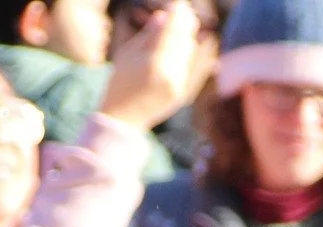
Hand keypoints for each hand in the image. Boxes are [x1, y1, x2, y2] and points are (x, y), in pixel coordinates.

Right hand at [98, 0, 203, 129]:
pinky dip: (199, 54)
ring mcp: (178, 85)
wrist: (124, 119)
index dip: (178, 14)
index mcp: (153, 61)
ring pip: (190, 53)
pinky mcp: (184, 94)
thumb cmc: (120, 82)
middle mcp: (170, 74)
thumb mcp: (127, 54)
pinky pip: (196, 68)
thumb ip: (148, 35)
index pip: (172, 30)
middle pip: (185, 39)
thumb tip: (163, 16)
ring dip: (189, 37)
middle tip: (186, 11)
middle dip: (186, 23)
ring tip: (188, 24)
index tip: (180, 4)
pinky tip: (203, 42)